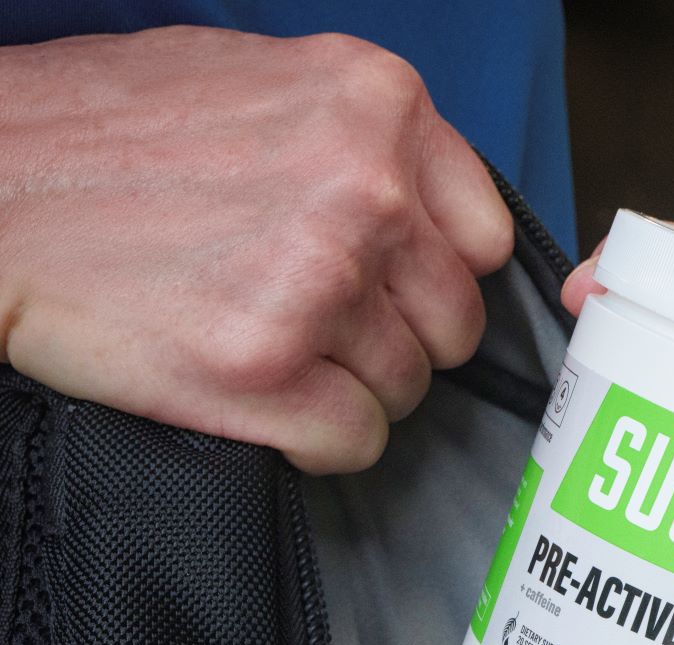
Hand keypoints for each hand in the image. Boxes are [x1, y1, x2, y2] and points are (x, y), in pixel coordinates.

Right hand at [0, 27, 514, 472]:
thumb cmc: (96, 133)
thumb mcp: (253, 80)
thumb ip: (356, 136)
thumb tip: (426, 206)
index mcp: (376, 105)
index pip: (483, 237)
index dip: (435, 273)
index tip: (393, 286)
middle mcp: (365, 190)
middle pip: (453, 321)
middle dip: (395, 336)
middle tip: (316, 324)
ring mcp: (318, 282)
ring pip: (406, 387)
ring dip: (348, 387)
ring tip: (269, 349)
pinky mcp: (263, 369)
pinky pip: (354, 441)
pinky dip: (316, 439)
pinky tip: (260, 400)